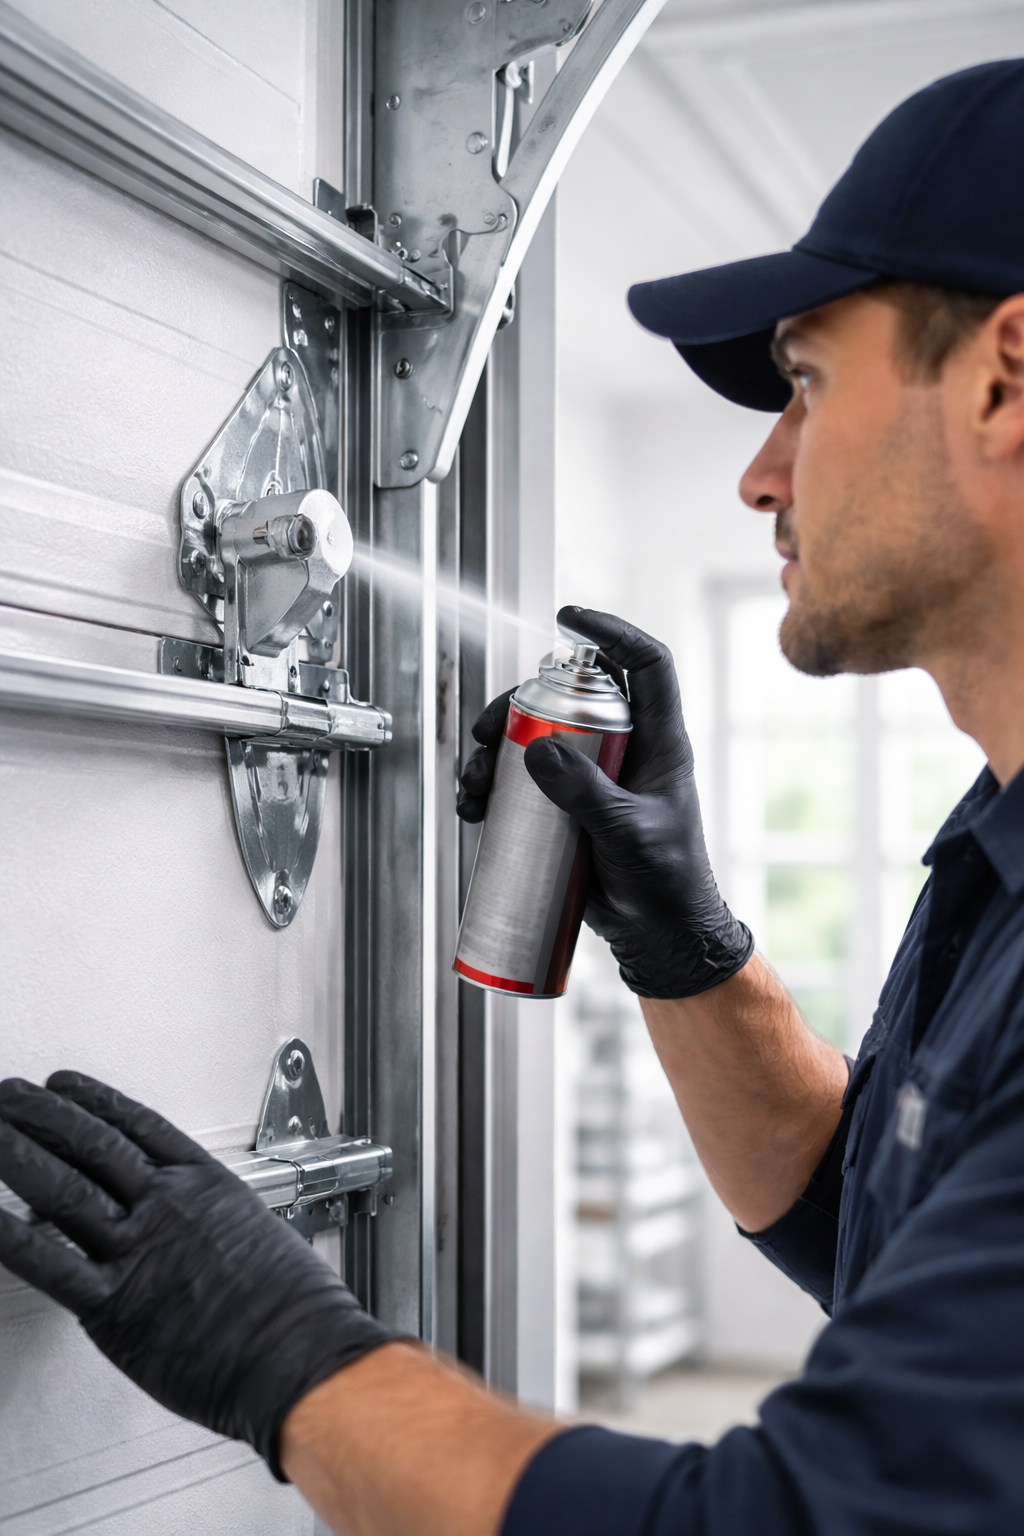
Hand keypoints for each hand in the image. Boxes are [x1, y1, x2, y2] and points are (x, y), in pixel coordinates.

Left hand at [0, 1073, 393, 1479]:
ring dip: (17, 1154)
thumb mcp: (263, 1236)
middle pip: (91, 1145)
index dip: (93, 1101)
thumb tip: (199, 1233)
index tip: (65, 1086)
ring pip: (64, 1188)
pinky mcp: (116, 1304)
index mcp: (206, 1185)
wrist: (298, 1353)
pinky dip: (12, 1236)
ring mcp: (140, 1250)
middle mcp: (168, 1206)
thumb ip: (216, 1226)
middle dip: (42, 1115)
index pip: (136, 1125)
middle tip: (11, 1096)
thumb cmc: (294, 1308)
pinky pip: (52, 1263)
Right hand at [456, 607, 753, 997]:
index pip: (645, 666)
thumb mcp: (627, 833)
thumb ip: (585, 792)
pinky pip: (524, 783)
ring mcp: (593, 779)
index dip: (612, 632)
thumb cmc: (666, 884)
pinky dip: (493, 787)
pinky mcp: (568, 810)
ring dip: (495, 751)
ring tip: (474, 783)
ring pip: (537, 739)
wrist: (659, 937)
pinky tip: (475, 807)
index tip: (568, 618)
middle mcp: (624, 751)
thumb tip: (536, 748)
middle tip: (489, 729)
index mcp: (658, 742)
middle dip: (519, 704)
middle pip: (568, 699)